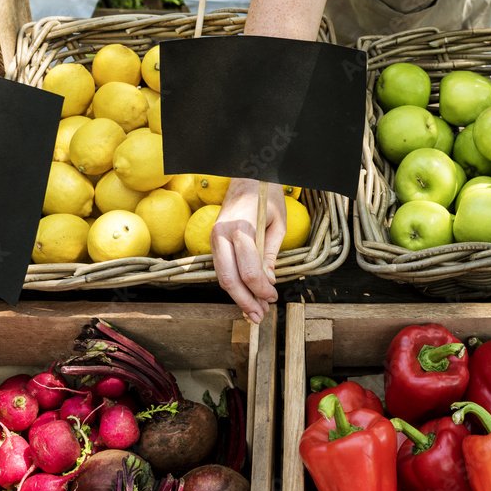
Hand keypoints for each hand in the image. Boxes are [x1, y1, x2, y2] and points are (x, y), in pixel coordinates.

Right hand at [210, 178, 286, 321]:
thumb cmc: (266, 196)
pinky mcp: (212, 241)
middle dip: (245, 301)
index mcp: (241, 228)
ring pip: (222, 276)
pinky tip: (245, 295)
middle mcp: (222, 234)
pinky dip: (233, 284)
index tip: (273, 296)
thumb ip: (271, 254)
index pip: (249, 270)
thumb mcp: (277, 224)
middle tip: (260, 315)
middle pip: (230, 278)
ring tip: (254, 311)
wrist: (246, 175)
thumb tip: (268, 281)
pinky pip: (221, 268)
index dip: (261, 289)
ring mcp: (214, 237)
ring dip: (238, 296)